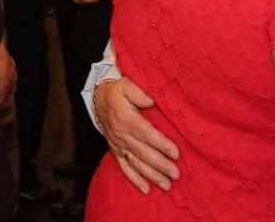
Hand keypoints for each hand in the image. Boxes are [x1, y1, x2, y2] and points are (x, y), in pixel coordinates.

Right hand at [97, 78, 179, 192]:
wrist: (98, 99)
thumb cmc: (117, 91)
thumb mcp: (126, 85)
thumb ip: (138, 92)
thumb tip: (150, 101)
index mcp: (126, 118)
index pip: (145, 133)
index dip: (160, 143)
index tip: (175, 153)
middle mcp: (121, 134)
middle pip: (142, 151)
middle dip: (160, 164)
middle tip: (176, 174)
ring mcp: (117, 144)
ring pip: (135, 162)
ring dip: (151, 175)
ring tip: (167, 185)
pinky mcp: (115, 150)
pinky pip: (124, 167)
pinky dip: (134, 179)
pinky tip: (146, 189)